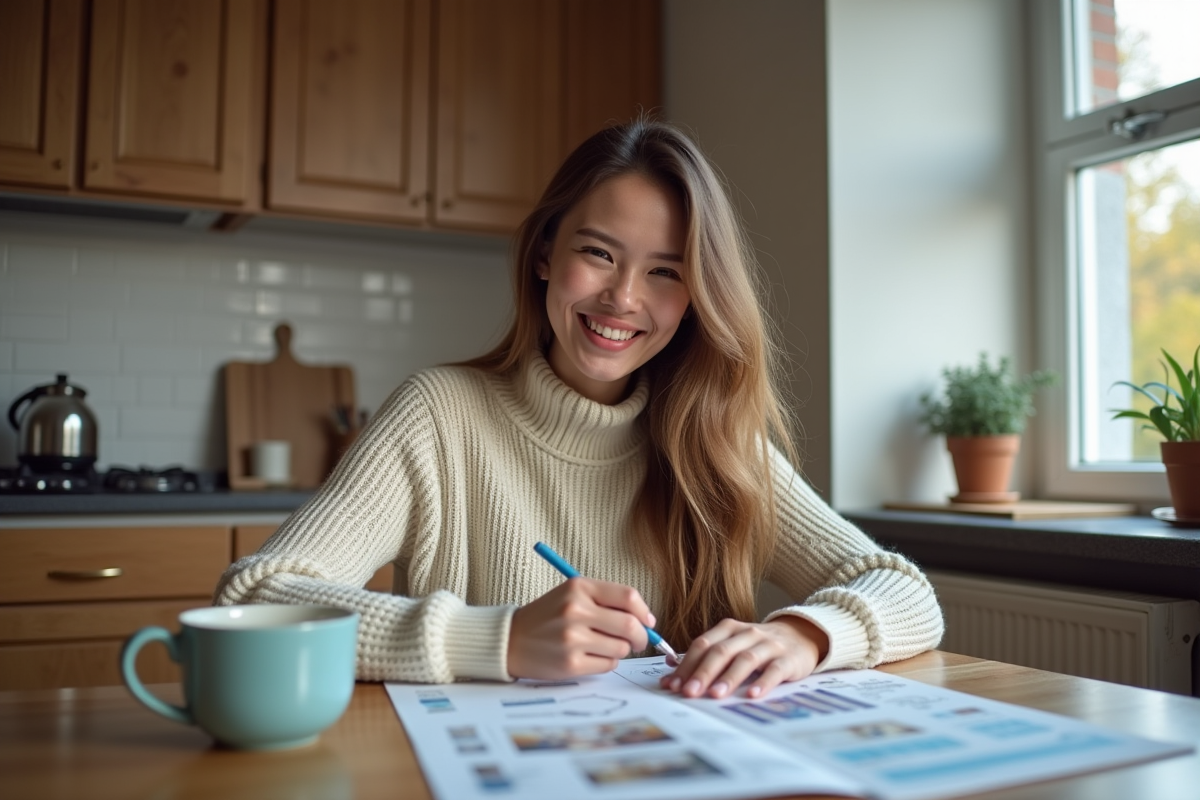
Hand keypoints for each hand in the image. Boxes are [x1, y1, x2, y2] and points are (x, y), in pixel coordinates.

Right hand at [507, 578, 653, 679]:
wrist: (510, 640)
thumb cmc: (547, 617)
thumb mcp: (572, 595)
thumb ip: (606, 601)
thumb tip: (646, 621)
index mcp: (578, 587)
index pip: (628, 596)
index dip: (644, 611)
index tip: (647, 621)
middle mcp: (575, 610)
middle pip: (630, 625)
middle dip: (641, 636)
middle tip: (638, 641)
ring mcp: (572, 638)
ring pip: (621, 648)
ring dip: (620, 650)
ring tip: (602, 646)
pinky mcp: (570, 664)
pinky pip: (608, 665)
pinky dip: (606, 662)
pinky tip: (589, 656)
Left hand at [659, 616, 828, 698]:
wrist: (802, 636)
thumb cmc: (759, 646)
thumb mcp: (732, 645)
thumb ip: (704, 657)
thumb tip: (670, 673)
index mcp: (729, 628)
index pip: (703, 644)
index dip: (686, 664)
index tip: (672, 685)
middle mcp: (747, 633)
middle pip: (721, 651)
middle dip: (703, 672)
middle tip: (688, 692)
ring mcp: (769, 645)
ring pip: (746, 659)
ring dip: (729, 678)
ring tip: (715, 695)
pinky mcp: (789, 659)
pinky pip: (775, 671)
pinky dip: (763, 682)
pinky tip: (752, 695)